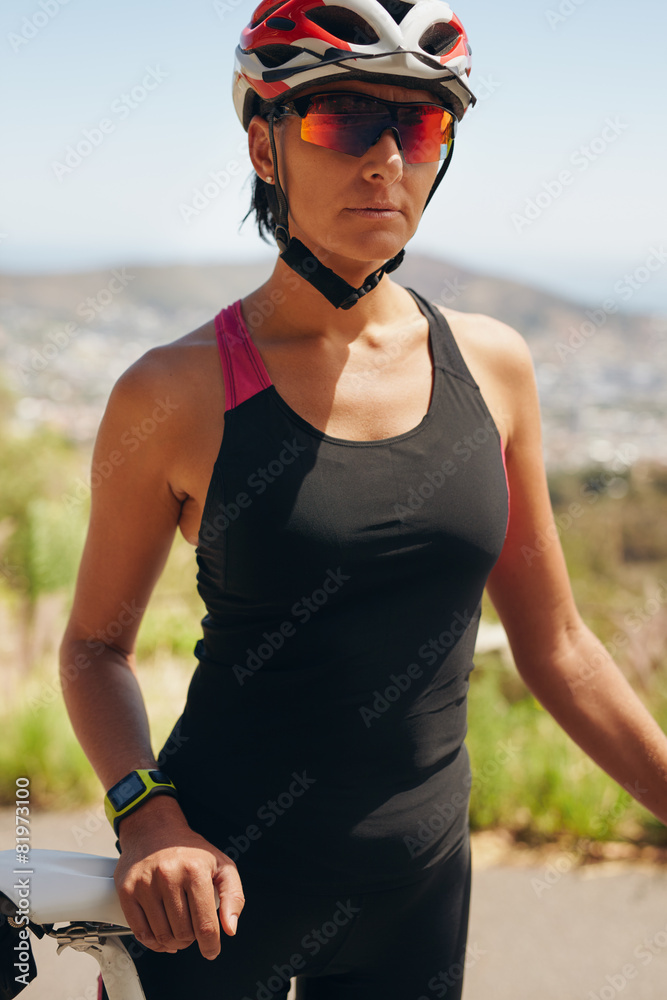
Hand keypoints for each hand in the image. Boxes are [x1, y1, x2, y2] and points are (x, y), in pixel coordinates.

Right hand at [113, 797, 244, 959]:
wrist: (154, 830)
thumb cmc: (191, 852)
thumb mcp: (222, 865)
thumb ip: (233, 896)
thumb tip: (230, 928)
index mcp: (195, 870)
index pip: (205, 924)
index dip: (211, 945)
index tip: (212, 950)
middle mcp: (168, 876)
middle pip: (183, 933)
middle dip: (191, 939)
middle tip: (193, 929)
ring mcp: (145, 884)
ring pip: (162, 936)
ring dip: (173, 942)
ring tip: (178, 930)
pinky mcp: (126, 890)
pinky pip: (140, 932)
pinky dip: (153, 942)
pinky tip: (161, 934)